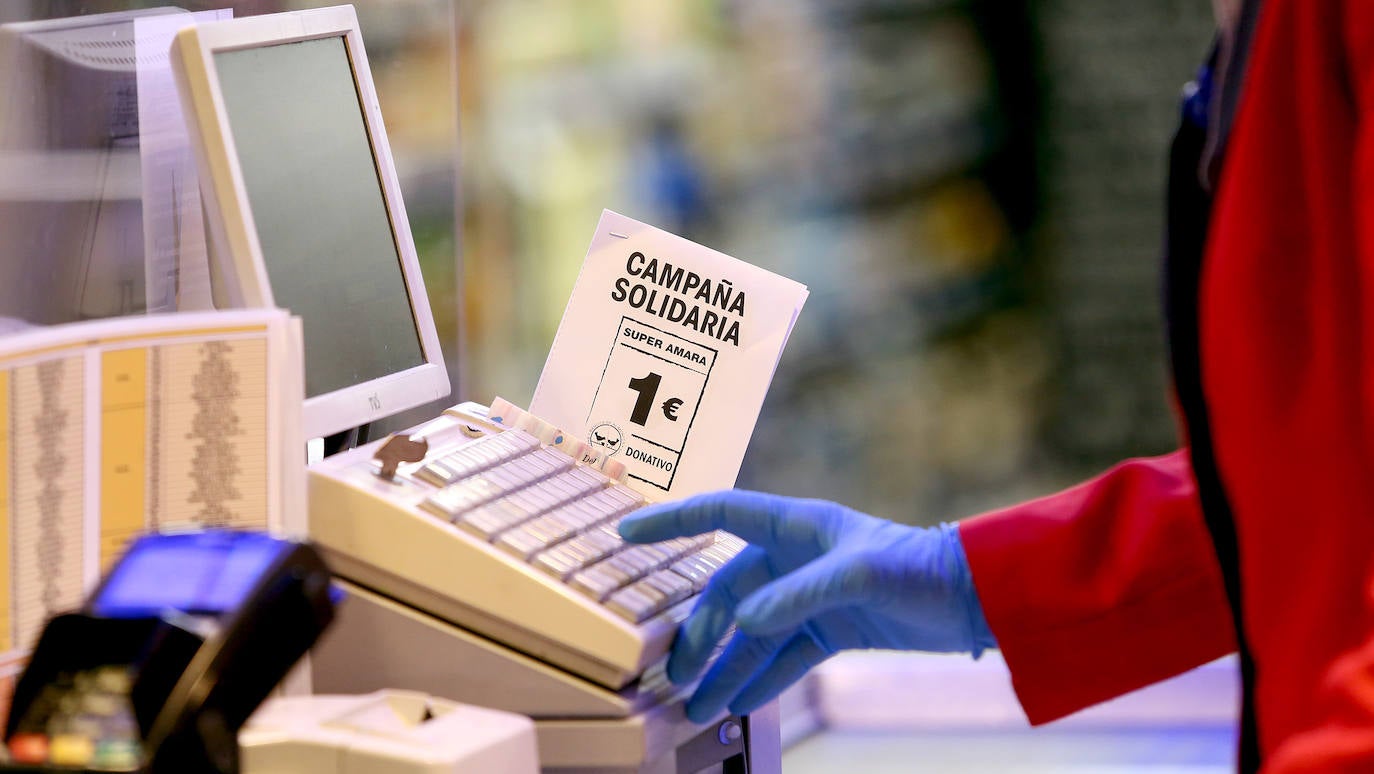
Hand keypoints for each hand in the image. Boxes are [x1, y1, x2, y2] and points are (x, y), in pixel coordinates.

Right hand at [618, 490, 993, 722]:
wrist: (974, 598)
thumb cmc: (920, 567)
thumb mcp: (861, 575)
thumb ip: (799, 595)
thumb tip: (744, 624)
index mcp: (797, 525)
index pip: (720, 513)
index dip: (672, 522)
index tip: (626, 533)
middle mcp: (794, 558)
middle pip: (728, 593)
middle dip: (699, 635)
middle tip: (673, 675)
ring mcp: (809, 595)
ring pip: (751, 634)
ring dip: (723, 669)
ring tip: (695, 708)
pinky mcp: (829, 629)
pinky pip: (780, 657)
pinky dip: (757, 680)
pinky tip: (731, 705)